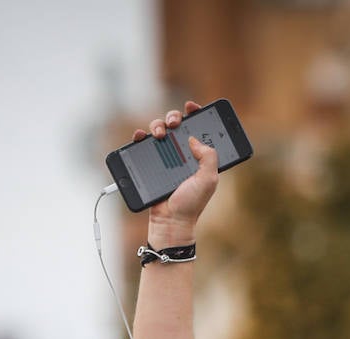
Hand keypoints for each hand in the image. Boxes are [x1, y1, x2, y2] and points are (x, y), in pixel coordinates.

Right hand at [134, 101, 219, 245]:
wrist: (170, 221)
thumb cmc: (192, 203)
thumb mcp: (209, 179)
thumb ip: (209, 157)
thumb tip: (194, 139)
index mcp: (201, 156)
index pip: (199, 129)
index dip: (196, 114)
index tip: (191, 107)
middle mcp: (184, 154)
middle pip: (177, 125)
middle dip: (174, 117)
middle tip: (174, 123)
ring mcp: (167, 158)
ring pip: (160, 131)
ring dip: (158, 125)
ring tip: (159, 135)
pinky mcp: (151, 164)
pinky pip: (143, 145)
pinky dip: (140, 136)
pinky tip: (142, 136)